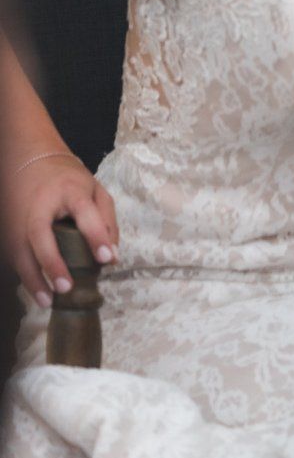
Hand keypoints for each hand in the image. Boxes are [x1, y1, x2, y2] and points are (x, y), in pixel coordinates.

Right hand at [5, 151, 117, 307]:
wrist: (31, 161)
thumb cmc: (69, 180)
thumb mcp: (95, 190)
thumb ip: (106, 219)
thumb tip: (113, 256)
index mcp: (70, 191)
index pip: (85, 213)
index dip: (96, 236)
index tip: (107, 259)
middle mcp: (40, 205)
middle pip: (40, 235)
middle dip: (51, 263)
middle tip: (66, 288)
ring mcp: (18, 217)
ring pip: (19, 251)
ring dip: (32, 278)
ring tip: (48, 301)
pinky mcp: (6, 229)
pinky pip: (13, 256)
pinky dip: (23, 274)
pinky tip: (36, 291)